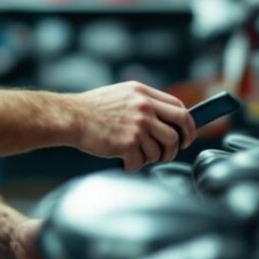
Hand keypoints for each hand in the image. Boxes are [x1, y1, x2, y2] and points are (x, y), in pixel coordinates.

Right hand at [72, 81, 192, 171]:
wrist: (71, 117)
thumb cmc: (92, 109)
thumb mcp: (122, 94)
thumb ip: (144, 102)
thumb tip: (166, 120)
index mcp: (143, 93)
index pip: (179, 108)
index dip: (187, 124)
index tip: (185, 135)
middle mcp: (144, 108)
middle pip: (178, 129)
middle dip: (179, 145)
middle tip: (171, 153)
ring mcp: (138, 126)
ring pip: (161, 150)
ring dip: (151, 158)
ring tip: (136, 155)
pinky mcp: (128, 143)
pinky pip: (141, 162)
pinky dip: (133, 166)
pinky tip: (122, 161)